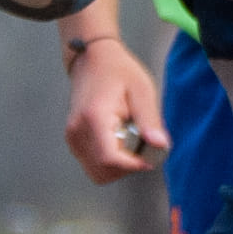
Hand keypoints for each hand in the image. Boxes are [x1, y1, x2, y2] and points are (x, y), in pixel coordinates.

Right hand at [66, 39, 170, 182]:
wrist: (92, 61)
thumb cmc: (118, 71)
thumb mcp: (141, 90)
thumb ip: (149, 120)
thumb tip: (160, 146)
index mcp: (94, 118)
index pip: (110, 159)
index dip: (133, 165)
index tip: (150, 156)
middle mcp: (78, 131)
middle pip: (103, 171)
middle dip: (127, 167)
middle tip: (141, 146)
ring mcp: (72, 137)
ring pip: (97, 172)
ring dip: (118, 166)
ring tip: (129, 142)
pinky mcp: (73, 140)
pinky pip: (92, 165)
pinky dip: (109, 162)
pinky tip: (119, 141)